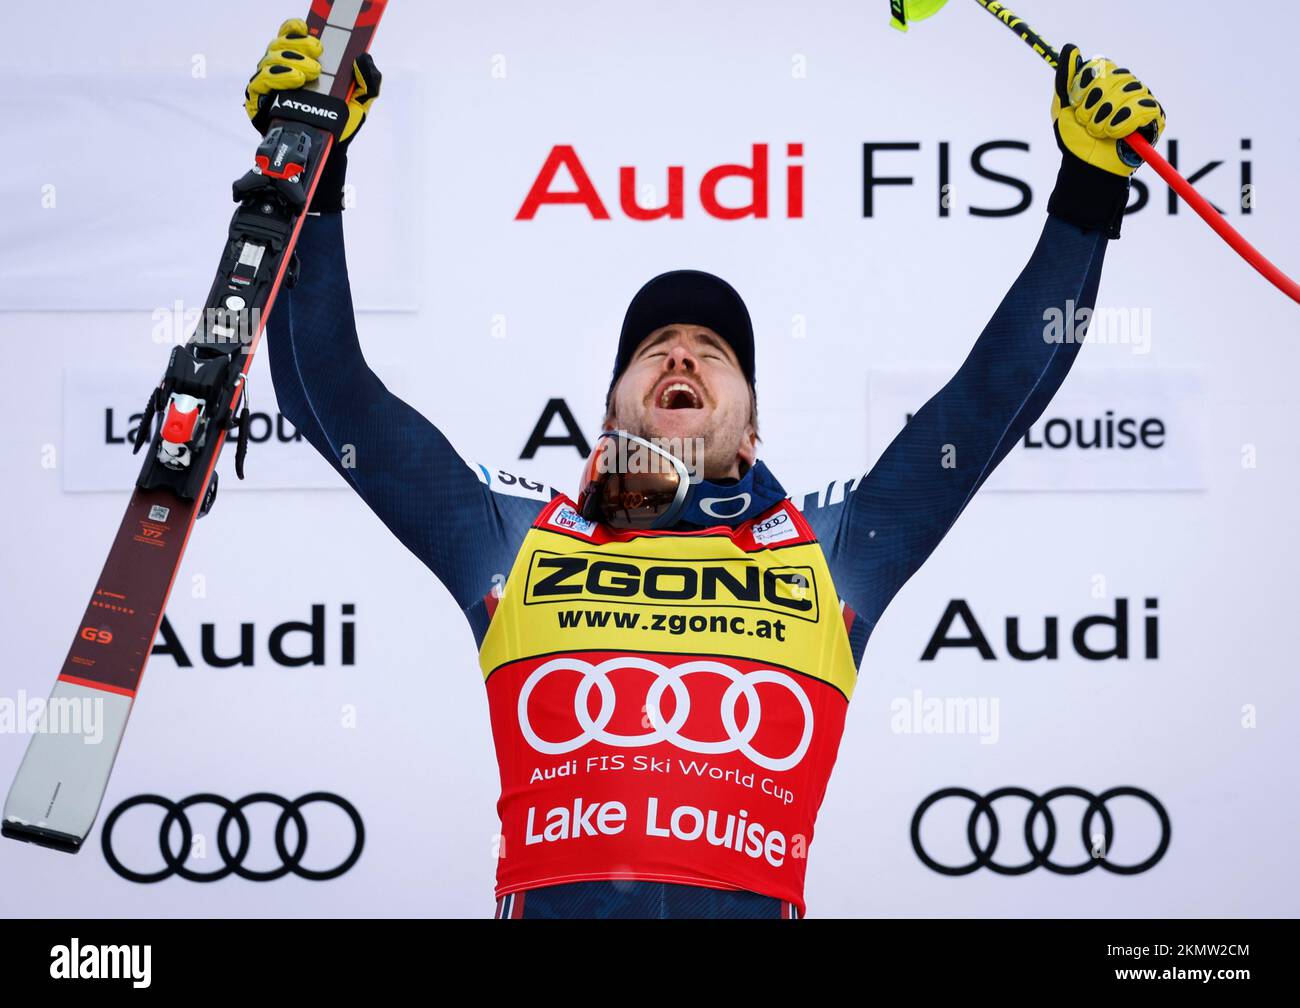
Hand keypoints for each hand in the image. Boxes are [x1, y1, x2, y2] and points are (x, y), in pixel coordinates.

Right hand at [244, 18, 380, 144]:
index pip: (291, 36)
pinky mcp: (259, 102)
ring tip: (308, 74)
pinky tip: (293, 81)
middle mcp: (281, 70)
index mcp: (301, 63)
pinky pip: (259, 83)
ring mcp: (269, 86)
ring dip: (289, 62)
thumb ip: (368, 81)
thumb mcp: (358, 102)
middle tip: (318, 55)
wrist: (326, 153)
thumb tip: (363, 58)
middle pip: (279, 45)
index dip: (295, 29)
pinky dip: (275, 78)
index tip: (308, 29)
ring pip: (268, 61)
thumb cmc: (337, 124)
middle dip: (298, 46)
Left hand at [1051, 44, 1164, 176]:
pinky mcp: (1154, 116)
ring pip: (1127, 92)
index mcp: (1107, 81)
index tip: (1076, 104)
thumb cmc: (1075, 139)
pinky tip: (1114, 134)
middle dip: (1093, 105)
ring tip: (1098, 132)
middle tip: (1086, 123)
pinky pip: (1142, 107)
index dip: (1087, 85)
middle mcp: (1126, 86)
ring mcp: (1141, 99)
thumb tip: (1071, 48)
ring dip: (1105, 117)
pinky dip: (1122, 122)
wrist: (1086, 166)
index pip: (1102, 66)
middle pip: (1114, 77)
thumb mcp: (1063, 108)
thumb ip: (1065, 79)